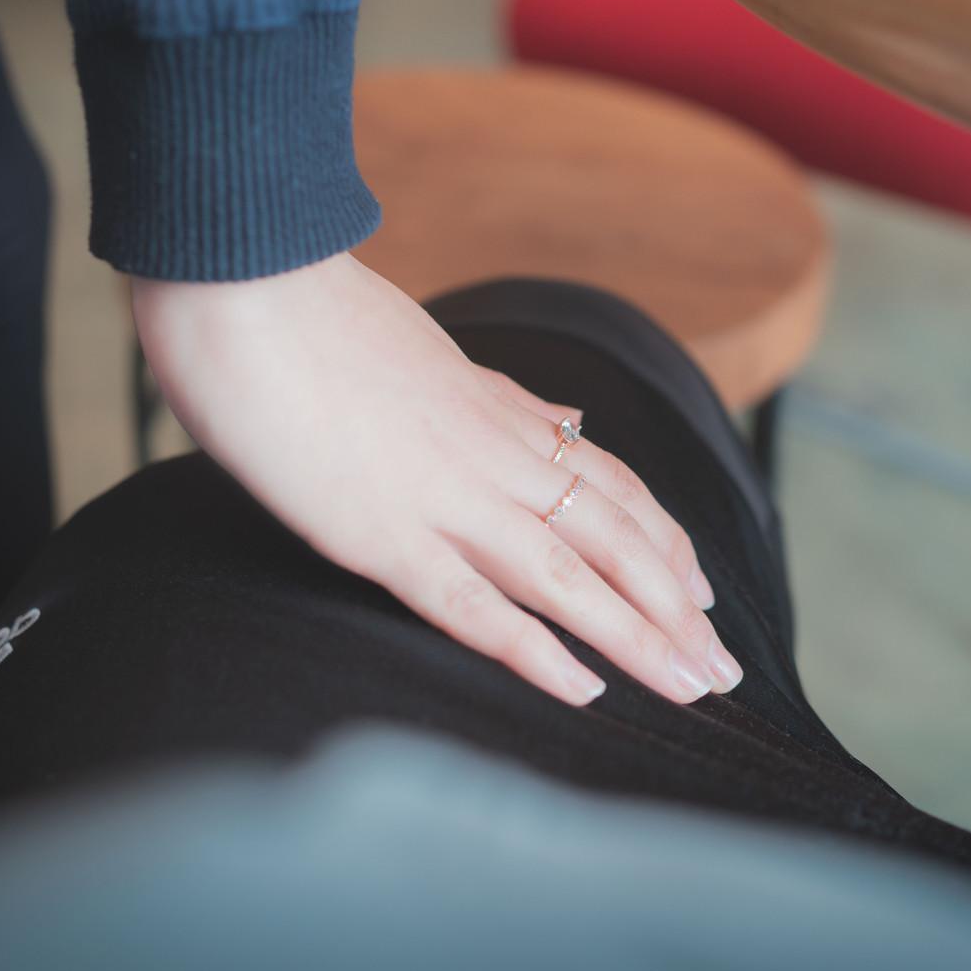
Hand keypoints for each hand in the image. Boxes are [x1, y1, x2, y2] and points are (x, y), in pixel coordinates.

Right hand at [131, 253, 739, 705]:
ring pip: (568, 576)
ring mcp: (443, 495)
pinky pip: (474, 605)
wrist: (244, 281)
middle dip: (674, 606)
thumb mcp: (429, 348)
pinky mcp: (382, 533)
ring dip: (639, 634)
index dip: (660, 541)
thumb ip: (501, 395)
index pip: (606, 482)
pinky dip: (535, 650)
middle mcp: (490, 454)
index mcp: (495, 410)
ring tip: (695, 685)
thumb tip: (567, 415)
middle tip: (725, 667)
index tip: (700, 589)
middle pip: (610, 537)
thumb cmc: (312, 313)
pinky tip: (585, 689)